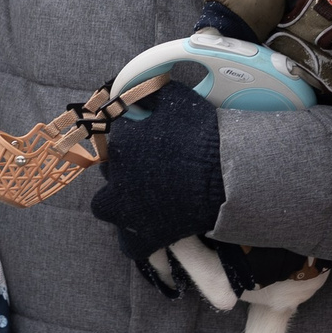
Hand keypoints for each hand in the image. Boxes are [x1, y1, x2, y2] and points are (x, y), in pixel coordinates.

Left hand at [89, 83, 224, 248]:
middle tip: (150, 167)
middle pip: (109, 171)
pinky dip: (138, 237)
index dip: (132, 137)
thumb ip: (152, 94)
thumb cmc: (202, 136)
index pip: (116, 136)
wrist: (226, 177)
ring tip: (142, 198)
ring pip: (105, 206)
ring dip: (119, 201)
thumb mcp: (177, 100)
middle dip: (124, 168)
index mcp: (121, 142)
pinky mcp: (142, 238)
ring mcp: (126, 210)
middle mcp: (116, 177)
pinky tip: (151, 228)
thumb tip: (142, 89)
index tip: (148, 139)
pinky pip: (129, 242)